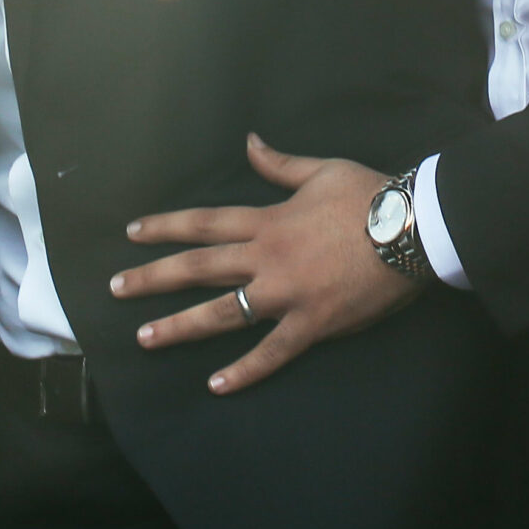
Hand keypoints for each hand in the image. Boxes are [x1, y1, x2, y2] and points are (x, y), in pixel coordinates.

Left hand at [111, 135, 418, 393]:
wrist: (412, 227)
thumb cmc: (370, 195)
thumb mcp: (321, 170)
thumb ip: (279, 164)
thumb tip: (250, 142)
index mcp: (267, 220)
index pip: (204, 224)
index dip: (165, 227)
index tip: (131, 234)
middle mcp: (267, 259)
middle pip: (199, 267)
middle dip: (153, 278)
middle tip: (116, 288)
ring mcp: (287, 294)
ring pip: (223, 313)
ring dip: (181, 326)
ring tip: (144, 339)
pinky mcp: (312, 324)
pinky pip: (272, 352)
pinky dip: (244, 371)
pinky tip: (216, 386)